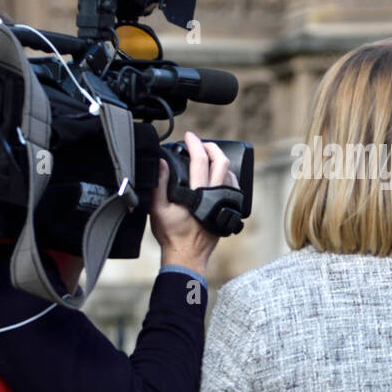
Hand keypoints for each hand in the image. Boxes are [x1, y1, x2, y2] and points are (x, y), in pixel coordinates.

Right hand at [149, 131, 238, 275]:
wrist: (187, 256)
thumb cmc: (172, 235)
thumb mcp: (158, 210)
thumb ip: (160, 184)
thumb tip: (162, 163)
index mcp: (199, 193)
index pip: (200, 160)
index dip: (194, 143)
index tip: (189, 136)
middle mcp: (216, 196)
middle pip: (222, 161)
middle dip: (212, 147)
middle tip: (201, 143)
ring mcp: (225, 203)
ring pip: (230, 173)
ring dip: (219, 161)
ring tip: (207, 157)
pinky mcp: (229, 210)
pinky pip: (233, 187)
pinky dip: (226, 176)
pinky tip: (217, 176)